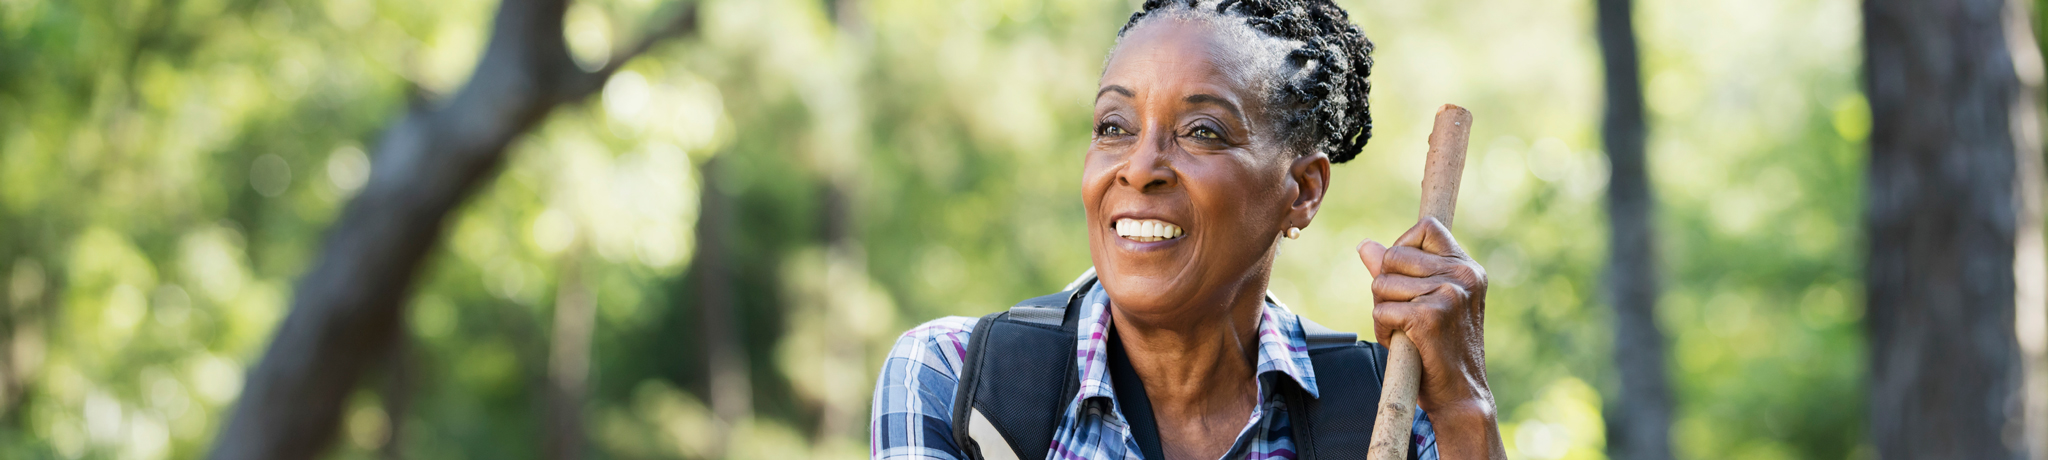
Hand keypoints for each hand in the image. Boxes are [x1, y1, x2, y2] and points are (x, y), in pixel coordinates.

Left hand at [1359, 217, 1504, 458]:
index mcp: (1468, 268)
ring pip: (1382, 283)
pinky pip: (1382, 309)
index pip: (1425, 228)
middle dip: (1385, 285)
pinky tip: (1400, 343)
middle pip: (1393, 256)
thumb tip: (1364, 245)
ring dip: (1382, 310)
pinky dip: (1381, 328)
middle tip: (1401, 312)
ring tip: (1403, 330)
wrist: (1461, 395)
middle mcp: (1463, 275)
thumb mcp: (1430, 302)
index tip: (1404, 276)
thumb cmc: (1443, 350)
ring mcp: (1448, 294)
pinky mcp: (1429, 316)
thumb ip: (1400, 271)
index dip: (1402, 247)